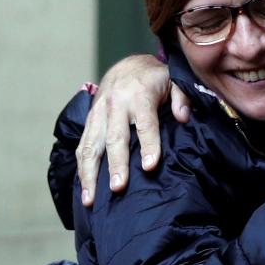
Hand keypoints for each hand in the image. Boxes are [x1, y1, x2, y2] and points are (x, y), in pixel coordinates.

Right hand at [76, 54, 192, 205]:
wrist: (127, 65)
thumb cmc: (154, 78)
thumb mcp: (173, 79)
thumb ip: (182, 96)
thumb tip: (183, 117)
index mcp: (139, 95)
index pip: (145, 123)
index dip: (149, 144)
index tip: (150, 166)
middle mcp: (115, 104)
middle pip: (114, 137)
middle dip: (115, 164)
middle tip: (118, 188)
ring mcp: (98, 113)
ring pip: (91, 144)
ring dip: (89, 173)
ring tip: (90, 199)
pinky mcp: (89, 120)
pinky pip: (82, 145)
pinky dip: (81, 168)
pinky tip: (84, 189)